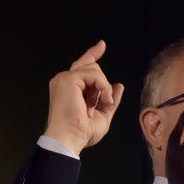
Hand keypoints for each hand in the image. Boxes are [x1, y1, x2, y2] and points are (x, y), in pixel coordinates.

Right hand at [44, 40, 124, 155]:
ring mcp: (65, 78)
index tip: (102, 45)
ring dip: (104, 88)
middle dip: (102, 82)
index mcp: (70, 89)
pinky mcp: (69, 79)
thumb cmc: (82, 132)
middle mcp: (64, 81)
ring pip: (95, 70)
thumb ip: (110, 99)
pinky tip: (102, 100)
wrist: (70, 138)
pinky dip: (103, 87)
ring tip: (102, 104)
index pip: (82, 66)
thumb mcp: (103, 115)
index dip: (92, 54)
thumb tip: (119, 85)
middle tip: (102, 102)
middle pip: (90, 65)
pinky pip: (95, 74)